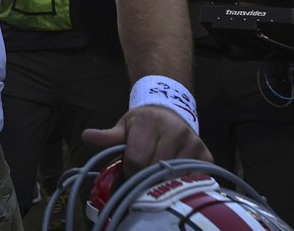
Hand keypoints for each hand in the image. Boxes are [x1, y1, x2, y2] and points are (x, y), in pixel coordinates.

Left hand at [82, 107, 210, 176]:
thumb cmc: (142, 124)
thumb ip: (107, 136)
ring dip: (162, 181)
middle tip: (142, 174)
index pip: (137, 160)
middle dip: (145, 177)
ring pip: (173, 177)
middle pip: (155, 170)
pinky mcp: (206, 155)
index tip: (128, 170)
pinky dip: (180, 181)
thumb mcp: (123, 127)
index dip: (129, 170)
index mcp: (151, 122)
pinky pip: (191, 179)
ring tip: (156, 172)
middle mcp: (176, 130)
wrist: (170, 113)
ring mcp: (194, 143)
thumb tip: (87, 137)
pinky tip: (172, 174)